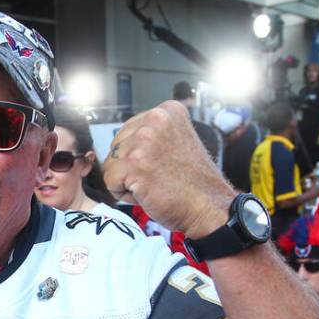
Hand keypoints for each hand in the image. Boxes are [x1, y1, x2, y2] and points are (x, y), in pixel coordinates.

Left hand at [102, 101, 232, 238]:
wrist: (208, 207)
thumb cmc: (192, 183)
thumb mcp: (175, 142)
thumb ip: (151, 135)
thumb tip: (118, 143)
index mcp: (167, 111)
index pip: (128, 132)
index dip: (140, 156)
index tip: (164, 164)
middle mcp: (156, 119)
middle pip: (116, 146)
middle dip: (131, 167)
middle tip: (160, 177)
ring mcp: (144, 140)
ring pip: (111, 164)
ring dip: (128, 181)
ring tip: (155, 185)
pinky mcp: (134, 164)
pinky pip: (110, 182)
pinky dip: (125, 195)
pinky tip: (148, 194)